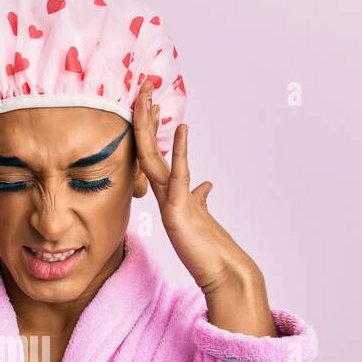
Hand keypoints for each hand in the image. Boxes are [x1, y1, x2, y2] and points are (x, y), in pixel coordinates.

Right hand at [134, 80, 277, 336]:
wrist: (220, 273)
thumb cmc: (209, 247)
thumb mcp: (203, 214)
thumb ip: (199, 197)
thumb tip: (206, 184)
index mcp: (169, 193)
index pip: (154, 154)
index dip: (149, 128)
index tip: (147, 101)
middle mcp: (165, 195)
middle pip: (148, 150)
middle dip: (144, 119)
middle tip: (141, 88)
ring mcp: (169, 203)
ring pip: (154, 160)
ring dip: (151, 129)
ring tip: (148, 101)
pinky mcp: (178, 213)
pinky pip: (179, 177)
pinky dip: (180, 153)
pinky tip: (183, 131)